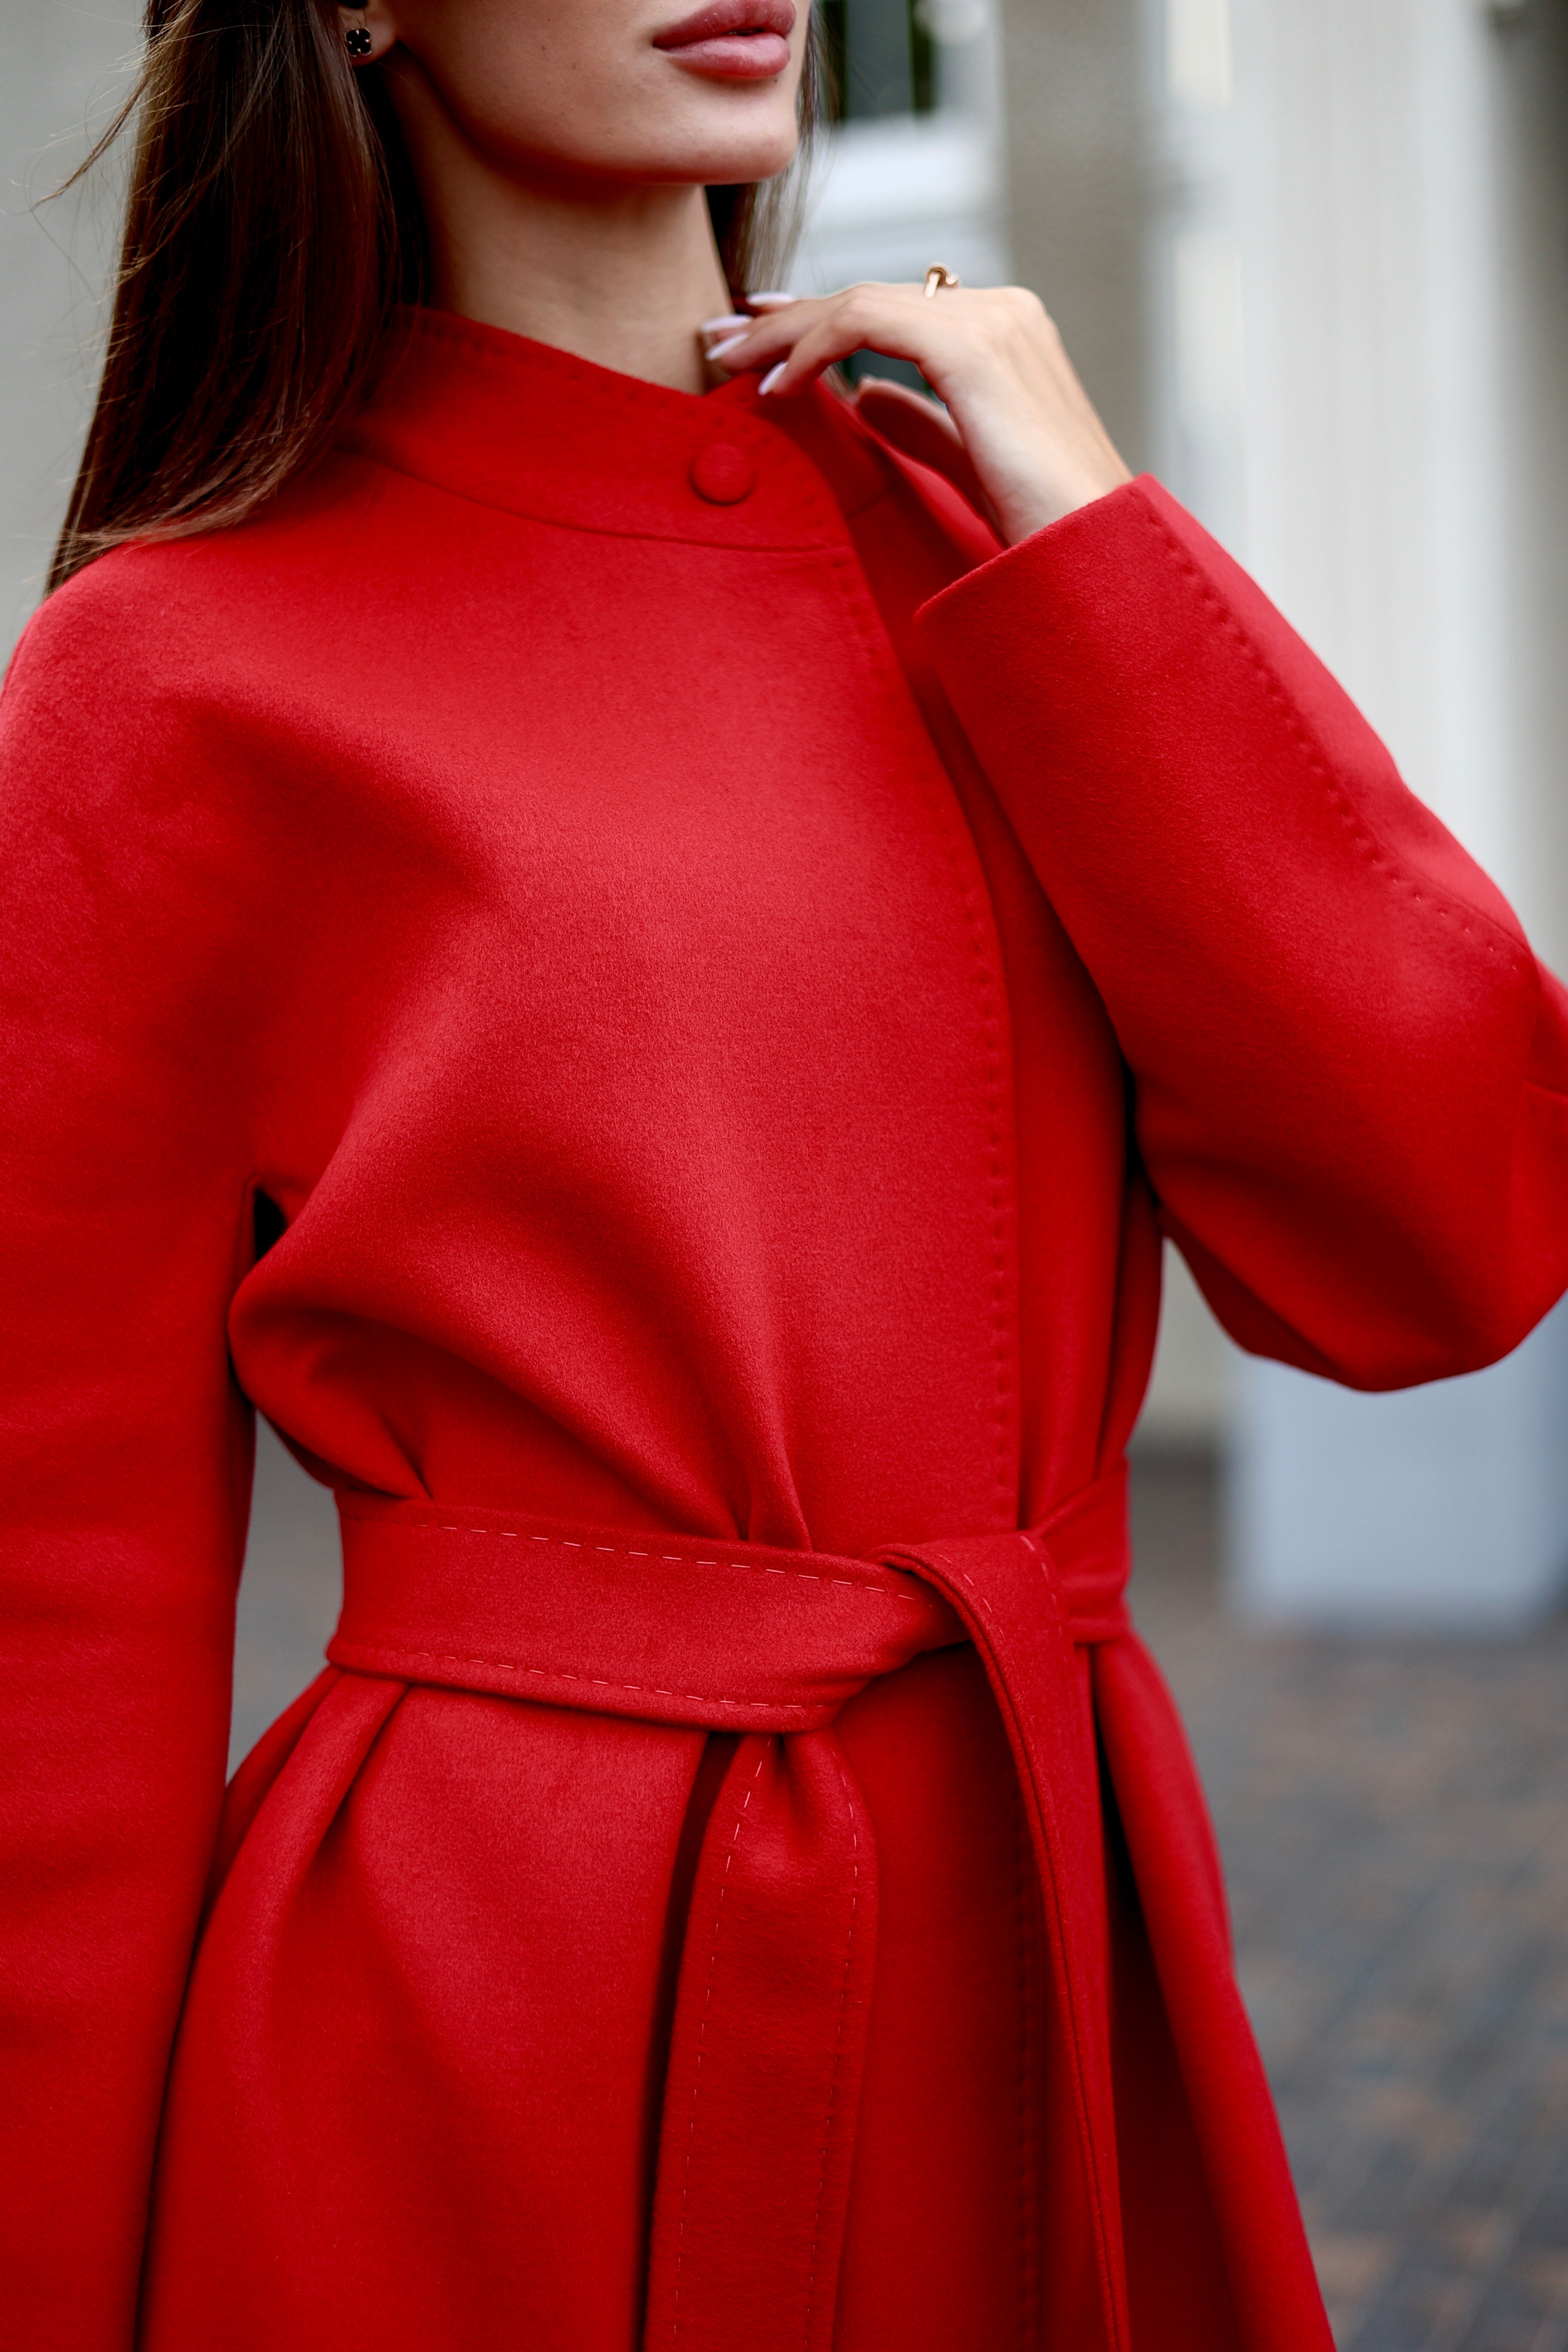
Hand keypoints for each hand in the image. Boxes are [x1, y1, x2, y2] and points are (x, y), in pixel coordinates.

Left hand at [701, 282, 1131, 545]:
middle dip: (782, 319)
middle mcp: (1002, 311)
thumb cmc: (1043, 526)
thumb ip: (919, 422)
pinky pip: (867, 323)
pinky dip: (811, 348)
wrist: (1090, 557)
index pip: (890, 308)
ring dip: (782, 331)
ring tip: (728, 363)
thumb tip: (860, 394)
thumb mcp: (965, 464)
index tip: (753, 343)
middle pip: (867, 296)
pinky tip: (776, 387)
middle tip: (715, 342)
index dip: (812, 320)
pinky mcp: (975, 350)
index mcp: (1005, 332)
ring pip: (858, 300)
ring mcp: (992, 322)